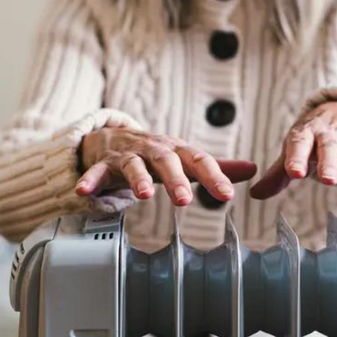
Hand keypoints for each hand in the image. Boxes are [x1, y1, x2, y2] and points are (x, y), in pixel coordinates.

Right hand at [75, 127, 256, 205]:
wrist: (111, 136)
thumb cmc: (153, 152)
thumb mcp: (183, 157)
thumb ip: (213, 166)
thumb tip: (252, 170)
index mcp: (175, 150)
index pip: (198, 160)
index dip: (213, 177)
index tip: (226, 195)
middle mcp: (152, 150)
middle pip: (166, 161)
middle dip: (176, 179)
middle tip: (184, 199)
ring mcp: (127, 156)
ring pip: (133, 166)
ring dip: (137, 179)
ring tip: (142, 195)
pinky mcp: (103, 163)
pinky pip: (95, 173)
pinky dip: (90, 181)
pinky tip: (84, 192)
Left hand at [249, 101, 336, 198]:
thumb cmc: (310, 138)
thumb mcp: (293, 151)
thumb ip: (277, 174)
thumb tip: (254, 195)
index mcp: (304, 134)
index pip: (298, 144)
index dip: (295, 158)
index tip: (293, 173)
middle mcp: (329, 133)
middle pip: (329, 147)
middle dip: (328, 163)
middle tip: (326, 180)